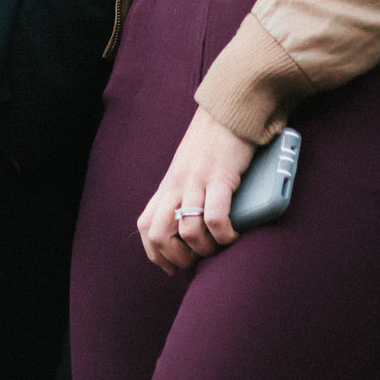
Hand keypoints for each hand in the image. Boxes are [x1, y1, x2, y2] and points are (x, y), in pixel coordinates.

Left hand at [136, 106, 258, 274]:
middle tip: (199, 259)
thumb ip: (185, 193)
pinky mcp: (219, 177)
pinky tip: (233, 235)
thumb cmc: (212, 143)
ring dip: (205, 248)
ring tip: (220, 246)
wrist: (228, 111)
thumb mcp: (188, 169)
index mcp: (167, 186)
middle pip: (159, 234)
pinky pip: (215, 217)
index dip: (157, 255)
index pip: (146, 227)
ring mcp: (196, 181)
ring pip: (188, 230)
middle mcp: (176, 185)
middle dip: (178, 257)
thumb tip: (193, 227)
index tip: (174, 267)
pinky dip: (224, 234)